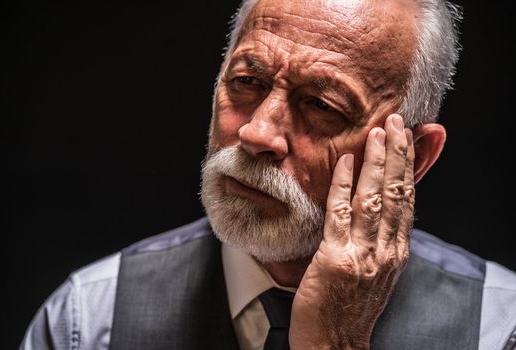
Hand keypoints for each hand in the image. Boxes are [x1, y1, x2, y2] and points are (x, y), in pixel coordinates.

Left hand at [289, 114, 414, 349]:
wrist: (334, 345)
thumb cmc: (349, 309)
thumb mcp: (375, 274)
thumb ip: (380, 243)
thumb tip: (382, 213)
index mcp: (395, 252)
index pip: (408, 201)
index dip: (409, 167)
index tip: (408, 140)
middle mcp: (385, 251)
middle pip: (397, 193)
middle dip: (398, 155)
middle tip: (398, 123)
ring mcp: (362, 254)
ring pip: (374, 198)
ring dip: (376, 162)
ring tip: (378, 133)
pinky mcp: (336, 258)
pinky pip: (339, 213)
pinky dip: (343, 185)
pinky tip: (345, 163)